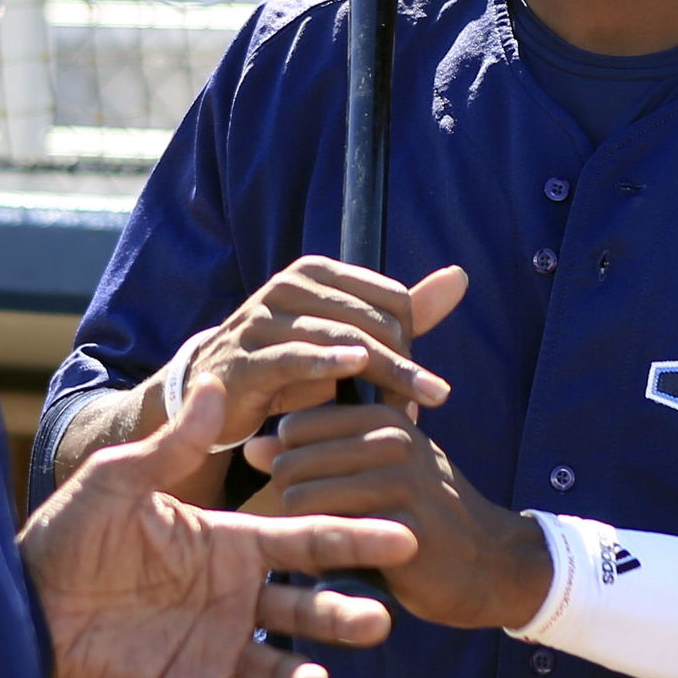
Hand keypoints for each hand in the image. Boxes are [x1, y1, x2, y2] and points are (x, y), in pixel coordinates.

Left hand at [21, 373, 419, 677]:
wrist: (24, 593)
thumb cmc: (72, 530)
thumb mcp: (120, 479)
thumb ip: (173, 443)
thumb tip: (214, 380)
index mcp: (227, 545)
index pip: (301, 540)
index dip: (349, 538)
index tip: (400, 533)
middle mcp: (231, 598)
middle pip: (303, 608)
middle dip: (341, 615)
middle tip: (379, 620)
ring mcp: (207, 648)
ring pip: (270, 669)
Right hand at [173, 258, 465, 450]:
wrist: (218, 392)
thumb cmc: (293, 362)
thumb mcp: (349, 334)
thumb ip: (404, 309)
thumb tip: (460, 276)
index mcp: (316, 273)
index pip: (390, 298)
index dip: (413, 338)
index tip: (420, 380)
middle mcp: (288, 286)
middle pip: (370, 320)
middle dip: (403, 362)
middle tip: (427, 400)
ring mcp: (263, 319)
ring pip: (341, 338)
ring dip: (384, 374)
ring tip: (415, 404)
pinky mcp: (246, 357)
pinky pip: (294, 357)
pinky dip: (327, 362)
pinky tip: (355, 369)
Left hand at [247, 402, 552, 632]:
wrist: (491, 562)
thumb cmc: (422, 513)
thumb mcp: (376, 471)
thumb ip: (315, 455)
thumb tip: (252, 447)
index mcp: (383, 416)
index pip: (294, 428)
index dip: (292, 466)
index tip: (321, 492)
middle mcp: (391, 439)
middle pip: (289, 463)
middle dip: (292, 501)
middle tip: (326, 526)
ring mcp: (399, 482)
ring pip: (299, 498)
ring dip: (303, 532)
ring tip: (334, 545)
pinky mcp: (401, 528)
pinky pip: (324, 537)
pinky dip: (321, 559)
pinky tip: (346, 567)